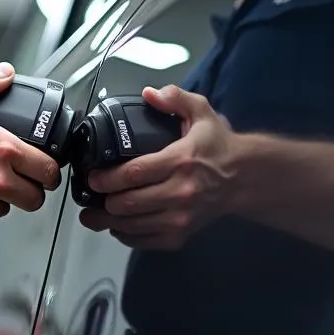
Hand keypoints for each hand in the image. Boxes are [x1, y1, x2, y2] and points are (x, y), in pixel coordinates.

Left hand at [79, 84, 239, 249]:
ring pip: (132, 225)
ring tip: (94, 214)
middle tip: (90, 196)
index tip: (93, 178)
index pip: (134, 174)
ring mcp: (180, 218)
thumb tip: (149, 93)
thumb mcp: (201, 112)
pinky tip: (118, 225)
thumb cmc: (217, 146)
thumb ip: (175, 99)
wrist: (243, 179)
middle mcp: (180, 192)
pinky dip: (126, 235)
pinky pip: (144, 241)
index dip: (107, 179)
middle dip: (102, 202)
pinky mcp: (180, 235)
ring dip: (108, 220)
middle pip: (127, 204)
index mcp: (180, 161)